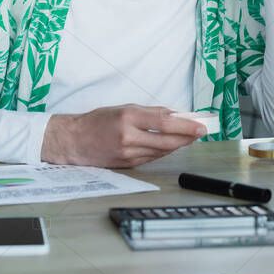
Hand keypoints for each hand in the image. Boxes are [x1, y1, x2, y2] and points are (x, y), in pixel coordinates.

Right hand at [41, 104, 206, 167]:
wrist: (74, 141)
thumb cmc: (97, 121)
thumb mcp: (122, 109)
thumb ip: (149, 113)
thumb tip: (174, 115)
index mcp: (128, 117)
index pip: (164, 122)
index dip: (185, 125)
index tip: (200, 126)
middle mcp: (129, 137)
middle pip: (167, 141)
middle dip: (187, 138)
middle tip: (200, 133)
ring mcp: (128, 154)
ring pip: (162, 152)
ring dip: (178, 145)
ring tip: (189, 138)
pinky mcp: (128, 165)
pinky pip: (152, 158)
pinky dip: (163, 152)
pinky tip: (170, 147)